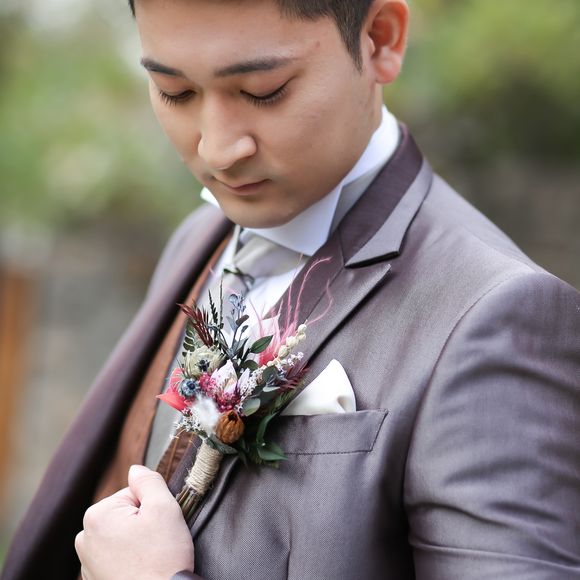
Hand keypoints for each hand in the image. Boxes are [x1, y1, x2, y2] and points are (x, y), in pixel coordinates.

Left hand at [75, 465, 194, 579]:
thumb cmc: (162, 559)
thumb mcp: (164, 508)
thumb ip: (149, 481)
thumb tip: (136, 469)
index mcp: (97, 515)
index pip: (133, 493)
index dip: (152, 505)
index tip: (158, 525)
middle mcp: (85, 538)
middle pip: (125, 514)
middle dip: (143, 523)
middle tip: (156, 541)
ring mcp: (87, 563)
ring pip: (122, 535)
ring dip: (136, 541)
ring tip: (149, 557)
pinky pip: (116, 557)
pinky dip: (130, 560)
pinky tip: (141, 569)